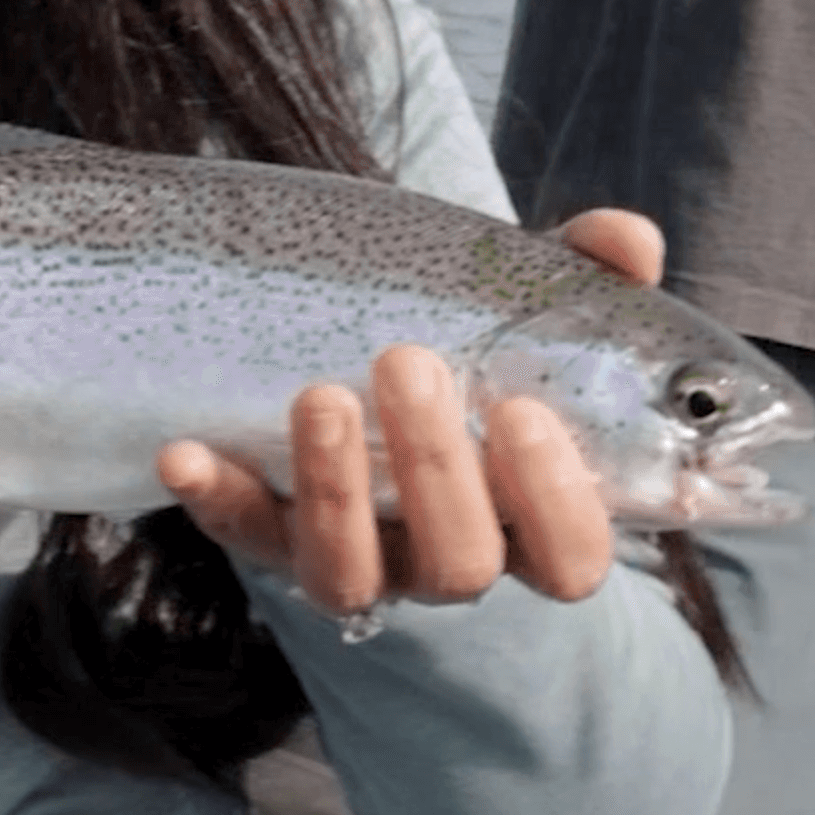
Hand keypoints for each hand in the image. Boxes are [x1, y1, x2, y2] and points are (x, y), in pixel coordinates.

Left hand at [157, 210, 656, 614]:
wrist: (370, 363)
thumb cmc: (477, 347)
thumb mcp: (529, 307)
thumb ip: (585, 274)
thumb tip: (628, 239)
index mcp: (526, 518)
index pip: (569, 560)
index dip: (553, 504)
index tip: (520, 413)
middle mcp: (444, 556)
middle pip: (459, 564)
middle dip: (435, 470)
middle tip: (407, 363)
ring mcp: (358, 557)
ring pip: (348, 576)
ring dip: (335, 490)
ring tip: (322, 395)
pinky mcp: (273, 535)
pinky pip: (242, 535)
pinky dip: (215, 497)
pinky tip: (185, 449)